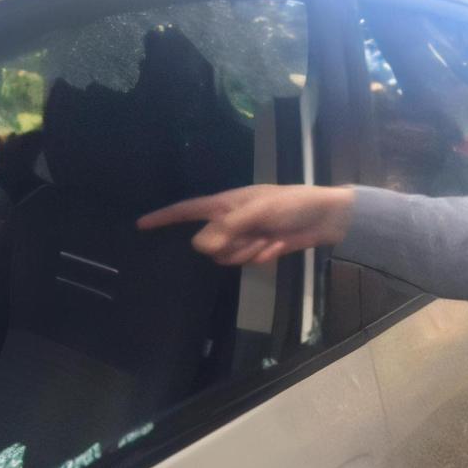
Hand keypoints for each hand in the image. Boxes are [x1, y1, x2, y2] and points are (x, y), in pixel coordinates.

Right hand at [137, 184, 354, 264]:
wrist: (326, 218)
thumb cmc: (292, 204)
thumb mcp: (259, 211)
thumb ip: (227, 227)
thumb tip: (199, 246)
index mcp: (225, 204)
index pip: (186, 211)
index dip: (163, 218)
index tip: (141, 224)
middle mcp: (229, 221)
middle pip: (207, 244)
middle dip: (229, 245)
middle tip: (254, 234)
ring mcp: (242, 237)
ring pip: (225, 257)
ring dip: (248, 252)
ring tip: (270, 238)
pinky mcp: (256, 250)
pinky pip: (246, 263)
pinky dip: (262, 256)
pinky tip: (278, 245)